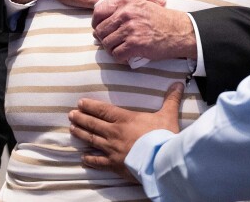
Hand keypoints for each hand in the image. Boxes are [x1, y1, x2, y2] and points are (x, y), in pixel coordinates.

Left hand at [69, 82, 184, 178]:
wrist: (161, 160)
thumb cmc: (163, 136)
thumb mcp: (168, 115)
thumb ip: (171, 99)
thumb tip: (178, 84)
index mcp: (125, 119)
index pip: (103, 110)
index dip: (91, 106)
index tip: (80, 103)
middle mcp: (114, 133)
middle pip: (93, 124)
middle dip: (81, 118)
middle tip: (71, 114)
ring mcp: (112, 149)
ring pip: (92, 140)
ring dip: (81, 134)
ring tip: (72, 129)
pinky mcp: (114, 165)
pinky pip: (98, 162)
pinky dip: (90, 159)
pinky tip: (83, 158)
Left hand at [92, 0, 195, 61]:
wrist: (179, 31)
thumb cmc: (160, 19)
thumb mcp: (141, 3)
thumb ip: (122, 6)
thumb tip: (101, 16)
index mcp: (126, 1)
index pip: (98, 11)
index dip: (96, 23)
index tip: (100, 29)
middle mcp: (126, 13)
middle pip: (100, 30)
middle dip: (103, 39)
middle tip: (111, 42)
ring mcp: (130, 28)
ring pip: (107, 43)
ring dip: (111, 49)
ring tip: (119, 49)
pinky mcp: (135, 43)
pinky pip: (116, 54)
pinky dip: (119, 58)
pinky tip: (126, 56)